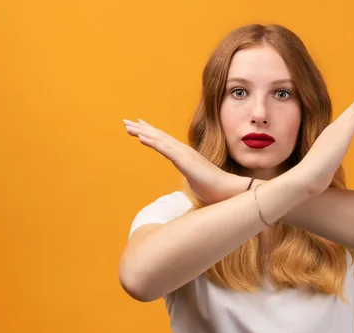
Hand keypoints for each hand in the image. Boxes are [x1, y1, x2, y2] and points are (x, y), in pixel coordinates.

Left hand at [123, 119, 244, 203]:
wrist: (228, 190)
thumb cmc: (215, 189)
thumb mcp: (197, 182)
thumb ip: (191, 178)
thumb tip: (191, 183)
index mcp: (186, 156)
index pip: (165, 142)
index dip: (152, 133)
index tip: (140, 128)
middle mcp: (184, 151)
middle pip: (159, 136)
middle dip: (142, 128)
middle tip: (126, 121)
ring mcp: (184, 154)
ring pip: (159, 140)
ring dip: (142, 132)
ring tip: (128, 126)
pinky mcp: (185, 161)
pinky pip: (165, 150)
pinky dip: (152, 142)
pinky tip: (141, 138)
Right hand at [291, 81, 353, 195]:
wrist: (306, 176)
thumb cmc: (312, 175)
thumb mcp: (321, 168)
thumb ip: (324, 167)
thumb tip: (322, 176)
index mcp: (330, 135)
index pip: (346, 118)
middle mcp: (334, 129)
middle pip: (353, 108)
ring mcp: (338, 130)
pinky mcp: (343, 134)